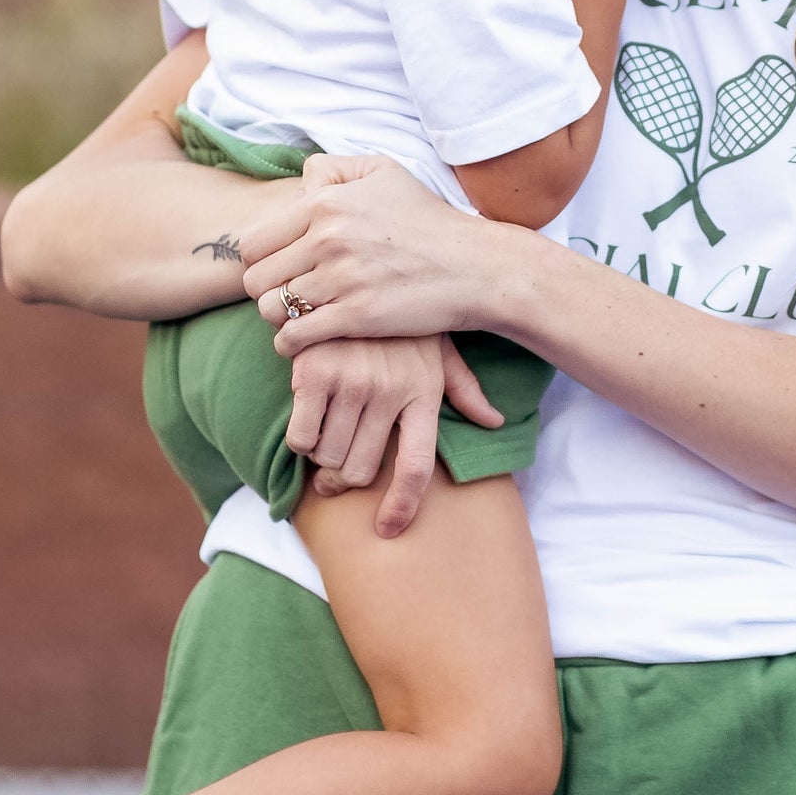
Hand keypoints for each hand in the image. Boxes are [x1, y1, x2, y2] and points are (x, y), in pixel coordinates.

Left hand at [239, 153, 512, 347]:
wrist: (474, 266)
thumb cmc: (428, 220)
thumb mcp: (384, 172)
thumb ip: (333, 170)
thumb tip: (300, 181)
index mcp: (325, 202)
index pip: (252, 240)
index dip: (261, 258)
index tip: (281, 267)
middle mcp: (328, 238)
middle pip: (255, 277)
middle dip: (266, 289)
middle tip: (288, 294)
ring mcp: (342, 278)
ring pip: (269, 309)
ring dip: (278, 317)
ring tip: (297, 316)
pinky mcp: (357, 316)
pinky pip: (294, 336)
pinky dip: (290, 343)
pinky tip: (304, 339)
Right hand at [288, 334, 500, 537]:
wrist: (356, 265)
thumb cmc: (400, 318)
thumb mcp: (439, 347)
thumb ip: (463, 388)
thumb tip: (495, 422)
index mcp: (423, 392)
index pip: (416, 467)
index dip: (402, 506)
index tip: (388, 529)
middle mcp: (390, 392)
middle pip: (361, 472)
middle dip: (345, 478)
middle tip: (337, 469)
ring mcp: (351, 382)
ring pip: (328, 458)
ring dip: (322, 458)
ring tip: (325, 435)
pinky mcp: (313, 373)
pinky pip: (301, 437)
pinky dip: (300, 440)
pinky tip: (306, 417)